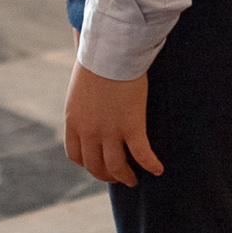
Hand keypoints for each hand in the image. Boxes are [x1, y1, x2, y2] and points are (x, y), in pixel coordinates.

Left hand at [65, 57, 162, 185]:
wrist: (111, 52)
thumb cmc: (96, 60)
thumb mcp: (80, 85)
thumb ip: (82, 99)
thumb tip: (86, 92)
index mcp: (73, 120)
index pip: (76, 155)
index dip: (88, 163)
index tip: (97, 164)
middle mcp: (88, 131)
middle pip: (94, 165)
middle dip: (106, 175)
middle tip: (117, 177)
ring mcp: (110, 131)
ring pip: (116, 166)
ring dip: (125, 177)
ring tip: (133, 180)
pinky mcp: (131, 126)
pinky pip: (141, 154)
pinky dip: (150, 165)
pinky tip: (158, 169)